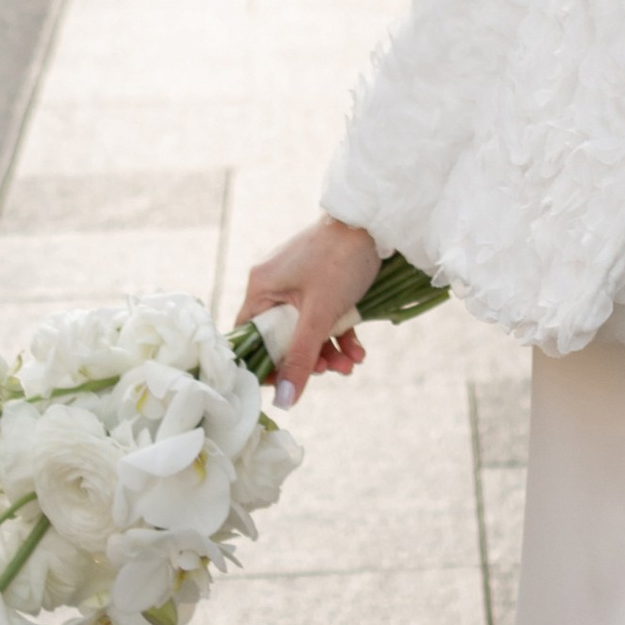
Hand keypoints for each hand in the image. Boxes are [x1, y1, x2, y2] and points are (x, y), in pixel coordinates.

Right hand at [235, 216, 381, 398]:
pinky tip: (358, 351)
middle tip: (330, 370)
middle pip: (282, 338)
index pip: (250, 336)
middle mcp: (274, 285)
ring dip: (329, 351)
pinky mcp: (320, 282)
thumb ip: (301, 357)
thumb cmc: (340, 260)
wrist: (374, 222)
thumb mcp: (319, 314)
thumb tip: (284, 402)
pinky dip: (339, 335)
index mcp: (262, 288)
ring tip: (351, 364)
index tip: (286, 385)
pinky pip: (323, 317)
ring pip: (306, 330)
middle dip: (308, 359)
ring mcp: (298, 283)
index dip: (266, 365)